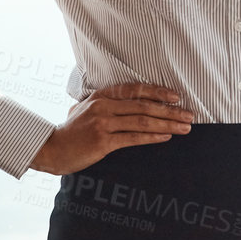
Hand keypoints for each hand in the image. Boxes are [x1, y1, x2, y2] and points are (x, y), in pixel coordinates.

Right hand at [29, 82, 194, 175]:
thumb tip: (129, 102)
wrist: (51, 149)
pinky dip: (152, 137)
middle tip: (189, 114)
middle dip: (170, 110)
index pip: (136, 90)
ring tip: (184, 127)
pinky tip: (166, 137)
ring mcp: (103, 124)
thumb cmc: (71, 131)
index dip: (158, 92)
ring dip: (167, 124)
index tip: (177, 97)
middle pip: (144, 106)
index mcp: (101, 96)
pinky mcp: (102, 142)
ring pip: (142, 121)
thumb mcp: (85, 108)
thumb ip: (105, 103)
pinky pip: (133, 138)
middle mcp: (103, 106)